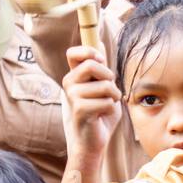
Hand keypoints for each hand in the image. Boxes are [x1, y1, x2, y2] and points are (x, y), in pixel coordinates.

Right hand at [62, 46, 121, 165]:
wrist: (93, 140)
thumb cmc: (100, 112)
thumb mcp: (104, 85)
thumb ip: (101, 68)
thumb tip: (100, 43)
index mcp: (74, 76)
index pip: (73, 53)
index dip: (89, 51)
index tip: (100, 59)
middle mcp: (68, 83)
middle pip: (92, 64)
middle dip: (109, 76)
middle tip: (109, 90)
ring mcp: (72, 96)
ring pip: (105, 86)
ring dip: (114, 96)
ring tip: (107, 105)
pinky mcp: (79, 110)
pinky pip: (106, 101)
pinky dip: (111, 108)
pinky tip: (102, 115)